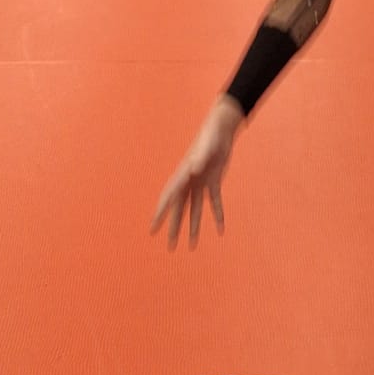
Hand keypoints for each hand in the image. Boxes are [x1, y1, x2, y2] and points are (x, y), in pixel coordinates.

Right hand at [151, 98, 243, 249]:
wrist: (221, 128)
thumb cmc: (211, 135)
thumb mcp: (206, 147)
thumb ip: (200, 158)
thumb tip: (192, 169)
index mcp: (183, 174)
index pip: (169, 197)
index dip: (160, 214)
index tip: (153, 228)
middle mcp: (189, 181)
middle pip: (180, 209)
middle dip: (174, 228)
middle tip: (170, 246)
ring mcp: (200, 182)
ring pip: (194, 209)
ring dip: (193, 226)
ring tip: (191, 245)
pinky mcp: (214, 181)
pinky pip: (214, 202)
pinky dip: (217, 215)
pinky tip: (220, 229)